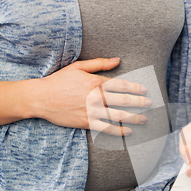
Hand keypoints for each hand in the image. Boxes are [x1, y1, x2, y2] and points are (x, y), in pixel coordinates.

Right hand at [32, 58, 151, 135]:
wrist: (40, 98)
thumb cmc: (59, 81)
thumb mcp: (78, 67)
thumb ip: (99, 64)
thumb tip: (117, 60)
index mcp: (95, 82)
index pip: (121, 85)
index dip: (135, 88)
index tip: (145, 90)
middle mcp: (95, 97)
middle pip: (123, 100)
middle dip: (139, 102)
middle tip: (150, 104)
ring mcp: (91, 111)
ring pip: (117, 115)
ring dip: (133, 117)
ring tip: (144, 119)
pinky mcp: (85, 122)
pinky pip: (106, 128)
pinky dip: (119, 130)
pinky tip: (128, 131)